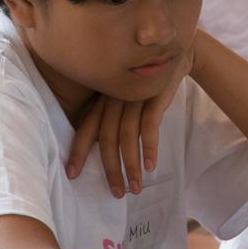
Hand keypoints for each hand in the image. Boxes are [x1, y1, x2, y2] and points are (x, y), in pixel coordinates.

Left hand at [64, 44, 195, 197]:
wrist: (175, 54)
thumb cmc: (145, 83)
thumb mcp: (123, 95)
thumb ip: (111, 116)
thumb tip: (101, 149)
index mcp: (103, 99)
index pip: (86, 128)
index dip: (77, 151)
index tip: (72, 175)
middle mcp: (114, 99)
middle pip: (106, 139)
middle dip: (110, 169)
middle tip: (116, 193)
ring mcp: (134, 97)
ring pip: (127, 137)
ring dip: (131, 166)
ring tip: (136, 187)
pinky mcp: (155, 96)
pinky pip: (149, 127)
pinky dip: (149, 148)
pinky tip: (151, 166)